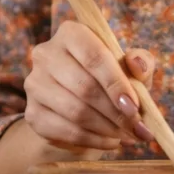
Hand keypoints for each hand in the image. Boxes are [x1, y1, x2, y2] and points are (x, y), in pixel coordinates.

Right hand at [23, 18, 156, 151]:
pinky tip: (110, 141)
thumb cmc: (109, 82)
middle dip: (116, 113)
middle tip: (137, 129)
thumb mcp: (130, 70)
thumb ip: (140, 63)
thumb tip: (137, 64)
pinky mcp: (32, 113)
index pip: (94, 56)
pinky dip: (94, 140)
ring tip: (126, 134)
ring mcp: (35, 84)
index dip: (116, 84)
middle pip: (85, 87)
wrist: (79, 108)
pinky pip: (66, 131)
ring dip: (107, 128)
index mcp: (71, 33)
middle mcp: (46, 54)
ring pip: (76, 112)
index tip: (135, 108)